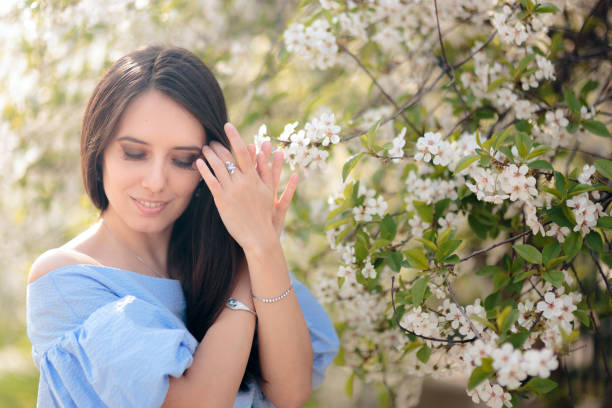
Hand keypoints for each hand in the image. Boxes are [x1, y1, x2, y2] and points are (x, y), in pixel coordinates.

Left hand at [196, 123, 297, 250]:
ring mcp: (231, 191)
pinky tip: (198, 163)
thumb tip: (264, 155)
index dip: (234, 137)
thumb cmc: (264, 214)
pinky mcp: (222, 200)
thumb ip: (266, 172)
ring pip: (217, 167)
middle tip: (211, 139)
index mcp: (254, 178)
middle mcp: (242, 181)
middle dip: (218, 146)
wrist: (258, 235)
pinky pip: (211, 182)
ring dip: (209, 155)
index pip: (242, 151)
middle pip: (227, 158)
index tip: (227, 125)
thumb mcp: (269, 192)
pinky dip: (204, 170)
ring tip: (203, 148)